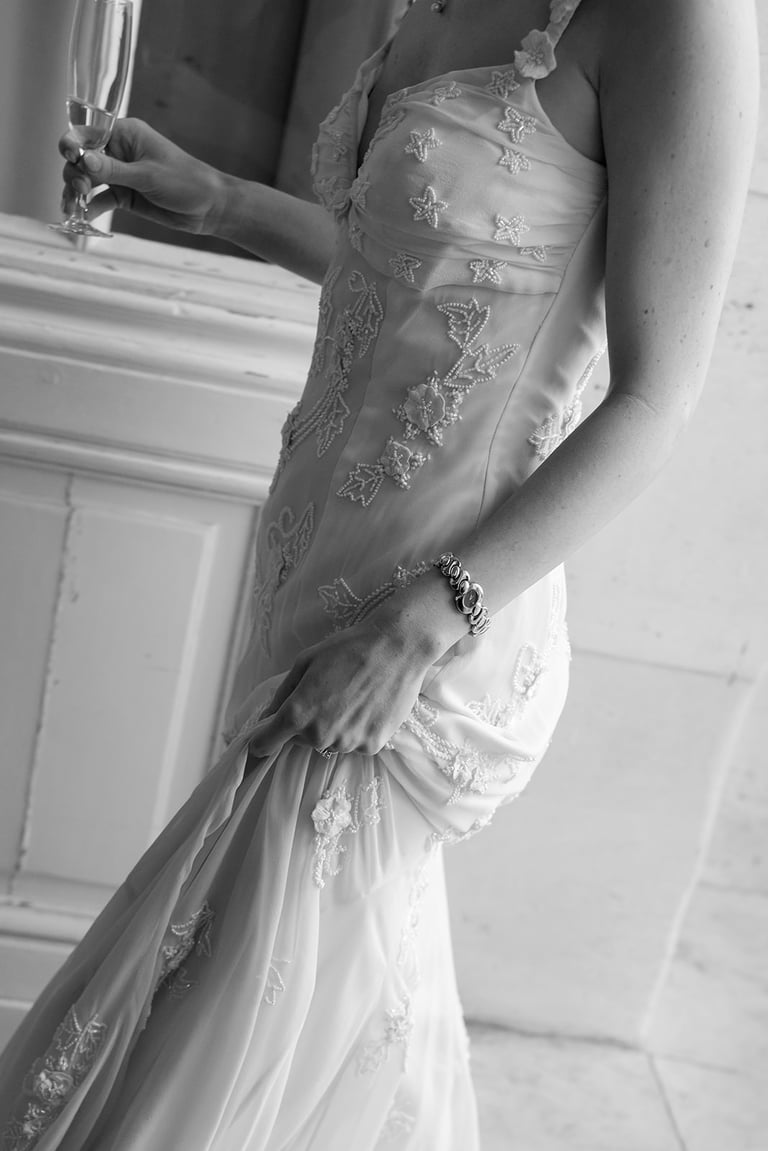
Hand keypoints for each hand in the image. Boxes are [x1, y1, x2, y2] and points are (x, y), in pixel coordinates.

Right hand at [59, 117, 224, 233]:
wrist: (209, 207)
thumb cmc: (186, 181)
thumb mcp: (148, 175)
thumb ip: (114, 170)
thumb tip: (83, 160)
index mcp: (125, 134)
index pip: (89, 134)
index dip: (73, 144)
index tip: (70, 157)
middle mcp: (119, 151)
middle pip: (83, 158)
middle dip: (75, 172)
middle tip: (80, 190)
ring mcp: (121, 174)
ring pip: (88, 179)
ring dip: (77, 192)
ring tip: (73, 206)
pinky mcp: (125, 195)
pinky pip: (101, 199)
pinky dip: (91, 207)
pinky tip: (84, 216)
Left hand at [246, 608, 439, 759]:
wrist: (397, 648)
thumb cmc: (348, 648)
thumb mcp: (305, 661)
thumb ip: (282, 693)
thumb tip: (266, 717)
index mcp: (297, 713)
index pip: (265, 743)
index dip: (261, 740)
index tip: (263, 737)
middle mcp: (319, 735)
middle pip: (301, 740)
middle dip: (306, 723)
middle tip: (327, 695)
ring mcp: (348, 743)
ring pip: (329, 742)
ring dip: (333, 727)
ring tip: (351, 697)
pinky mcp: (372, 745)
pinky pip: (355, 744)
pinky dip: (357, 730)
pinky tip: (368, 705)